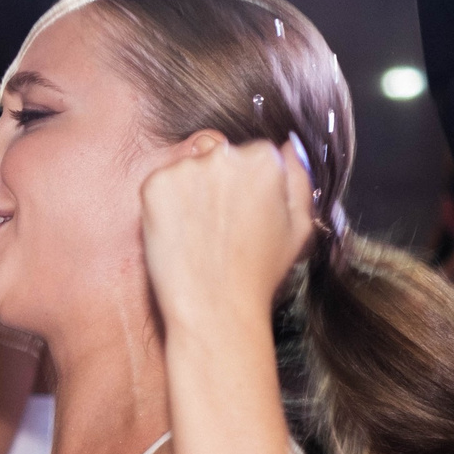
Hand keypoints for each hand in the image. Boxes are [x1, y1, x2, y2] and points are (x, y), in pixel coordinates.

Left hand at [141, 134, 315, 332]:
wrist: (215, 308)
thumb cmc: (259, 273)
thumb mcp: (299, 227)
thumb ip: (298, 178)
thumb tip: (288, 145)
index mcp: (264, 159)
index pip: (251, 155)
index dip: (246, 187)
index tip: (243, 215)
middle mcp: (225, 155)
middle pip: (218, 157)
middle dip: (218, 185)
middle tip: (220, 228)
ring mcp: (186, 168)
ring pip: (188, 170)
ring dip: (191, 192)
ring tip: (200, 235)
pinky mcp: (154, 185)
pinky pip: (160, 185)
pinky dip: (165, 205)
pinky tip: (179, 235)